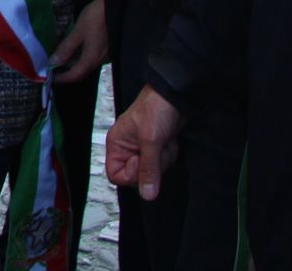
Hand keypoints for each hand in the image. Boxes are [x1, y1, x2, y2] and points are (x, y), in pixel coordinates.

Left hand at [50, 0, 107, 82]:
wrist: (112, 6)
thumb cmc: (94, 18)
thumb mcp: (77, 32)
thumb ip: (66, 48)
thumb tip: (53, 62)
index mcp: (92, 59)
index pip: (75, 76)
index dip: (61, 78)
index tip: (49, 78)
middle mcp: (99, 61)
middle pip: (81, 72)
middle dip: (65, 72)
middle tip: (51, 68)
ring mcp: (104, 55)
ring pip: (85, 64)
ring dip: (72, 64)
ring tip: (58, 58)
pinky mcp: (106, 49)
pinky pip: (90, 57)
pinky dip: (79, 57)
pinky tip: (71, 50)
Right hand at [105, 86, 183, 200]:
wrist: (175, 97)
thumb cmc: (155, 107)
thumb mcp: (151, 140)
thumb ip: (148, 169)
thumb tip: (146, 194)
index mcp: (117, 144)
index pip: (115, 175)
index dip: (131, 174)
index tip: (141, 162)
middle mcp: (127, 148)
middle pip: (137, 176)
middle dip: (152, 165)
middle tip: (156, 149)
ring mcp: (143, 149)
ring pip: (153, 171)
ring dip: (163, 159)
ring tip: (164, 141)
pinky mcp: (156, 148)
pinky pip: (162, 164)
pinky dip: (169, 155)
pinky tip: (169, 141)